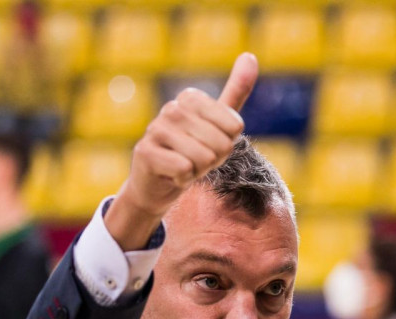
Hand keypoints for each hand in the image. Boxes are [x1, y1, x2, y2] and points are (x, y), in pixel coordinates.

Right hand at [104, 52, 257, 250]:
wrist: (155, 185)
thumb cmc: (190, 152)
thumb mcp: (218, 123)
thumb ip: (235, 91)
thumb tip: (250, 56)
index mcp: (191, 98)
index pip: (234, 127)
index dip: (226, 145)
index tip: (208, 146)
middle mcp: (172, 108)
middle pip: (221, 144)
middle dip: (213, 161)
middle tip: (194, 160)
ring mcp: (156, 128)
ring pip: (203, 158)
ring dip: (197, 171)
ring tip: (183, 167)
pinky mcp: (145, 152)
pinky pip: (184, 169)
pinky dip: (182, 180)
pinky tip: (171, 176)